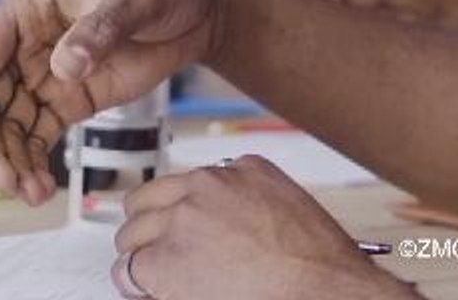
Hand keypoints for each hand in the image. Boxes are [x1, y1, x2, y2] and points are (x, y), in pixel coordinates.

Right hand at [0, 0, 224, 204]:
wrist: (203, 3)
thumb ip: (98, 30)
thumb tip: (63, 67)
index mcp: (25, 6)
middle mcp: (24, 42)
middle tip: (4, 182)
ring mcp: (46, 72)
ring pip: (9, 125)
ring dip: (11, 161)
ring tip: (29, 193)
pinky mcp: (70, 98)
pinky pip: (39, 135)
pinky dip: (34, 162)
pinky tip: (40, 187)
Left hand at [114, 156, 418, 299]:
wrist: (328, 292)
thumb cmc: (323, 266)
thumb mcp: (290, 205)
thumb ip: (250, 198)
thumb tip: (227, 219)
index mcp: (241, 169)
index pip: (184, 183)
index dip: (174, 212)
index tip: (177, 230)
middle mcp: (206, 186)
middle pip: (147, 201)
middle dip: (149, 229)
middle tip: (157, 254)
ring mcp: (183, 220)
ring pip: (133, 234)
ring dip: (141, 255)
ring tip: (154, 279)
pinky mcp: (167, 259)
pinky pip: (129, 270)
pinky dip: (136, 285)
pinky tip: (151, 293)